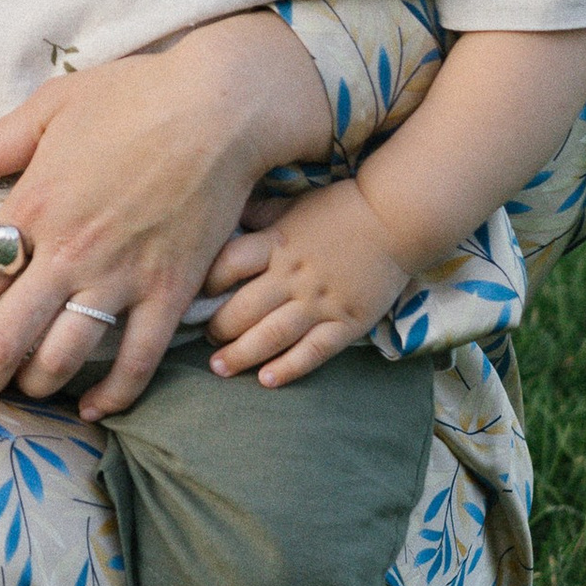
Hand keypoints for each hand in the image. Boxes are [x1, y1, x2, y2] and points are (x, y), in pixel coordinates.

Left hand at [0, 12, 332, 418]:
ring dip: (38, 384)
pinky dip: (114, 395)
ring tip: (30, 387)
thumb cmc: (134, 97)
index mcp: (32, 207)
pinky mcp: (170, 291)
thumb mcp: (50, 107)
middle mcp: (69, 252)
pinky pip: (137, 361)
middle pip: (7, 338)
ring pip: (65, 358)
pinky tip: (95, 408)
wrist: (221, 107)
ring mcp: (121, 277)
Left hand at [201, 179, 412, 385]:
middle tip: (205, 340)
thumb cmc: (341, 209)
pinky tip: (266, 380)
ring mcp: (320, 302)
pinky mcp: (346, 322)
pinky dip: (288, 368)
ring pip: (272, 335)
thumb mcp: (294, 204)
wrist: (396, 219)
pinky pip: (312, 352)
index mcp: (277, 243)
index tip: (189, 298)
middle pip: (243, 309)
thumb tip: (222, 215)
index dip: (203, 284)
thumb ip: (259, 215)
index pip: (227, 266)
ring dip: (241, 355)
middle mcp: (293, 276)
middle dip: (217, 329)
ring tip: (219, 368)